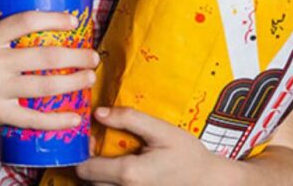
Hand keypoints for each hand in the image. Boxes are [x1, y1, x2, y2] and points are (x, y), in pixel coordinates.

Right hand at [0, 0, 98, 139]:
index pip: (24, 22)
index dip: (52, 19)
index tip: (72, 20)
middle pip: (43, 58)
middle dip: (74, 55)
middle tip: (92, 54)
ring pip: (43, 88)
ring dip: (72, 83)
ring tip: (89, 77)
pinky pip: (31, 119)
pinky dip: (55, 121)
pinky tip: (73, 119)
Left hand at [76, 107, 241, 185]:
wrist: (210, 181)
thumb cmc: (188, 155)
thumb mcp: (161, 131)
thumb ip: (129, 119)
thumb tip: (98, 113)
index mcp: (129, 173)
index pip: (85, 168)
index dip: (82, 152)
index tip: (91, 139)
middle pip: (89, 181)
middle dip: (90, 163)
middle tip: (101, 146)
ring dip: (100, 175)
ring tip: (112, 158)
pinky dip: (112, 181)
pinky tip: (124, 170)